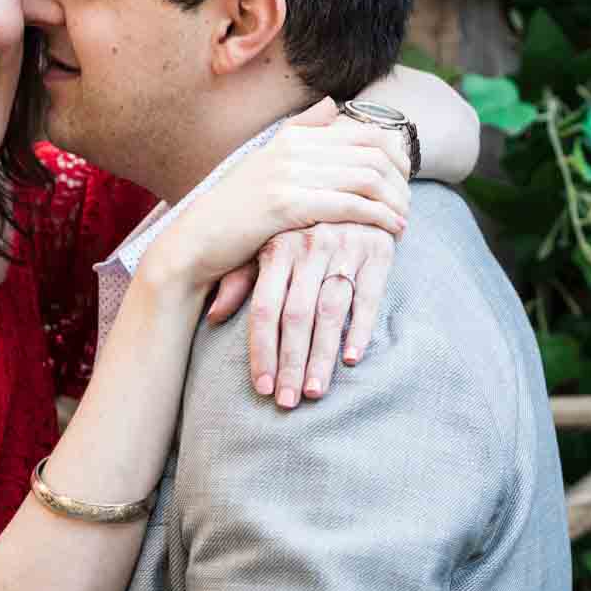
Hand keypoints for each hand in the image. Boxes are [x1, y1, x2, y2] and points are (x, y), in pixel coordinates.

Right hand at [146, 99, 408, 286]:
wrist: (196, 241)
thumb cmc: (235, 210)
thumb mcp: (266, 162)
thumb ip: (300, 131)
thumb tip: (331, 103)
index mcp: (293, 136)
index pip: (366, 132)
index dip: (397, 155)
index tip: (405, 180)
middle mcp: (293, 148)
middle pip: (373, 153)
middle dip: (402, 180)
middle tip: (409, 203)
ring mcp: (289, 174)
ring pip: (367, 178)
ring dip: (396, 201)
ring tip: (404, 219)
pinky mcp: (287, 204)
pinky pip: (350, 205)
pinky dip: (379, 217)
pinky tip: (392, 231)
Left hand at [208, 222, 395, 406]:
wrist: (356, 189)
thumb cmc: (305, 228)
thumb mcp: (270, 244)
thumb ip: (241, 278)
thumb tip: (212, 315)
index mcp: (278, 246)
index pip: (265, 307)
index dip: (262, 350)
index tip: (261, 387)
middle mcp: (309, 246)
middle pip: (296, 315)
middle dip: (290, 362)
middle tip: (287, 400)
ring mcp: (345, 247)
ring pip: (330, 311)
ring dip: (322, 355)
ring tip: (315, 391)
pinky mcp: (378, 252)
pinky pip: (368, 297)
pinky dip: (360, 329)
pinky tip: (351, 359)